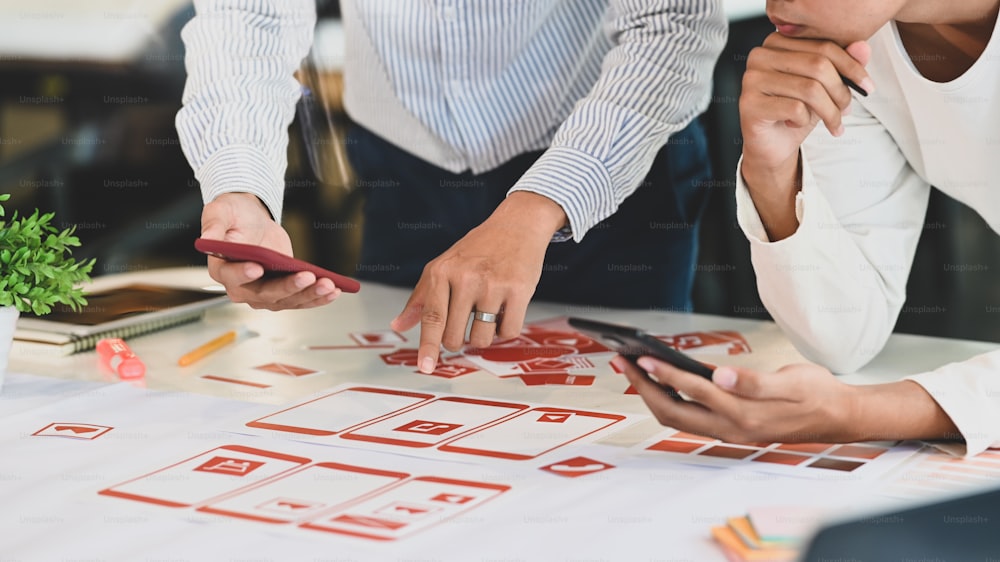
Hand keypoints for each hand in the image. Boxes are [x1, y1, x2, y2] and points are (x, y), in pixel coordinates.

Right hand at [201, 193, 339, 309]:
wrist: (250, 219)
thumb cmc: (232, 215)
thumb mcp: (218, 212)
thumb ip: (213, 226)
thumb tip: (208, 238)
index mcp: (222, 270)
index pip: (232, 277)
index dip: (244, 275)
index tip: (258, 268)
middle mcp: (242, 288)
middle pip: (266, 294)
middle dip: (289, 287)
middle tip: (308, 276)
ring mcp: (264, 292)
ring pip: (287, 301)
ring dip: (309, 295)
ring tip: (328, 285)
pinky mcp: (283, 290)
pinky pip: (300, 299)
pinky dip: (317, 298)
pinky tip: (334, 290)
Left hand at [391, 192, 565, 372]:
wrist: (516, 225)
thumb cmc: (477, 249)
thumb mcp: (442, 266)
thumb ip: (421, 299)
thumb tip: (399, 326)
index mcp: (442, 272)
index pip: (431, 318)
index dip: (428, 347)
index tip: (425, 367)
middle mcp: (465, 278)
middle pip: (455, 336)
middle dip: (459, 339)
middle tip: (466, 321)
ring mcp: (492, 285)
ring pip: (482, 339)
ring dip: (484, 335)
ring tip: (488, 312)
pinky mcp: (518, 290)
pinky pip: (508, 332)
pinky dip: (506, 329)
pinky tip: (505, 310)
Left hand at [613, 356, 857, 443]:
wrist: (839, 416)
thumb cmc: (816, 393)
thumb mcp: (792, 381)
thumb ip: (755, 381)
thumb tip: (721, 375)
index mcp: (745, 415)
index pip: (693, 393)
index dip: (664, 375)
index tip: (640, 357)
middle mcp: (731, 427)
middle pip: (672, 411)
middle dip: (643, 386)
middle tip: (622, 360)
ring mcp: (728, 429)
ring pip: (677, 416)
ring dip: (651, 393)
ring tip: (632, 367)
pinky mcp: (728, 426)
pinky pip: (689, 414)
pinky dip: (669, 397)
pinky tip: (660, 377)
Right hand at [739, 34, 871, 239]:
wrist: (772, 145)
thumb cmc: (795, 111)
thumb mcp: (825, 87)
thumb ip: (844, 64)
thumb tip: (863, 47)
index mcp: (778, 42)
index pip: (824, 46)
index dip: (852, 67)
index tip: (868, 86)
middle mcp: (760, 55)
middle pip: (818, 65)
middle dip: (841, 92)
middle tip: (847, 111)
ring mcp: (751, 79)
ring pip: (809, 89)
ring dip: (829, 111)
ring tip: (833, 123)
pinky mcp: (749, 103)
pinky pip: (794, 108)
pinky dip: (804, 121)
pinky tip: (796, 124)